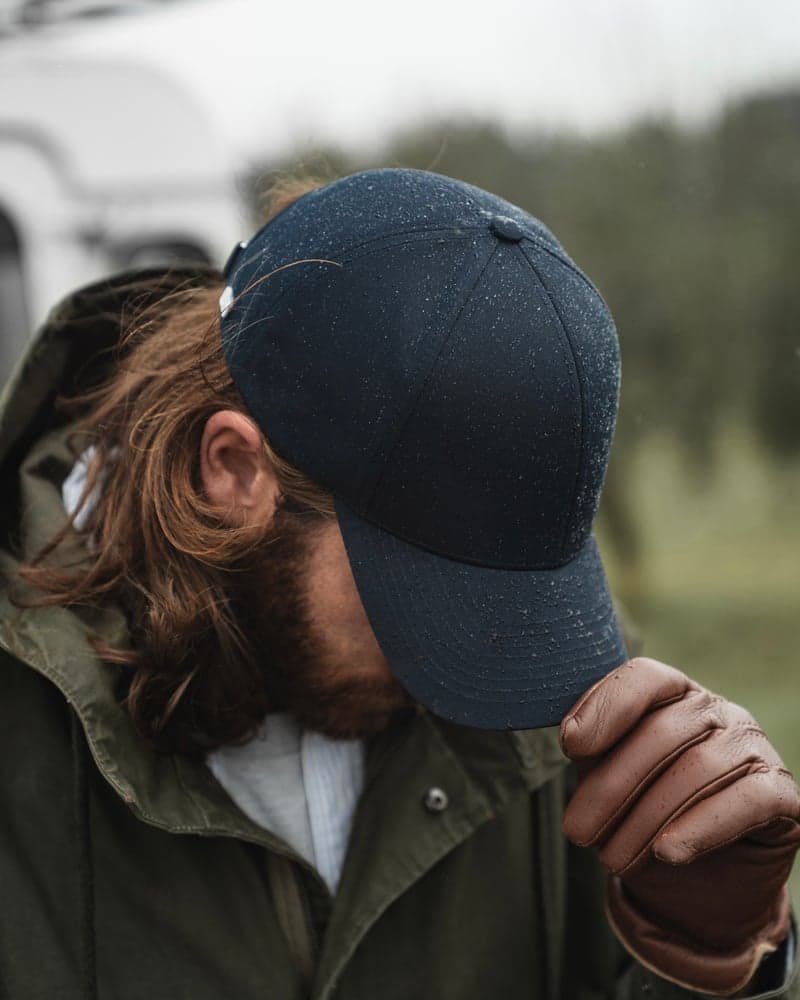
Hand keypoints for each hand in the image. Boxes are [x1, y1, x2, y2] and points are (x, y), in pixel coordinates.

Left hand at [559, 657, 799, 996]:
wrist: (703, 885)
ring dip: (646, 818)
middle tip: (576, 833)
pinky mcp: (782, 793)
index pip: (644, 678)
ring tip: (612, 859)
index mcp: (674, 693)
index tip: (570, 746)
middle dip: (611, 785)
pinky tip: (668, 852)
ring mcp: (753, 747)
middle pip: (662, 731)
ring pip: (698, 768)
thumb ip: (594, 749)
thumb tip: (572, 735)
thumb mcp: (610, 779)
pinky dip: (702, 827)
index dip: (606, 707)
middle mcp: (717, 711)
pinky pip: (746, 800)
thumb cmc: (645, 816)